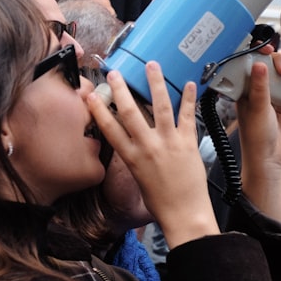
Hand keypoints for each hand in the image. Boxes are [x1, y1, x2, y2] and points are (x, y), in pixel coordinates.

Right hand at [87, 62, 218, 248]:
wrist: (185, 215)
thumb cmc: (161, 202)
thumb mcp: (139, 178)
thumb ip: (135, 156)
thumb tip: (132, 139)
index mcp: (132, 158)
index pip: (110, 129)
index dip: (99, 111)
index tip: (91, 96)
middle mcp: (148, 148)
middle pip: (131, 113)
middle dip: (121, 90)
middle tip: (115, 72)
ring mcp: (169, 144)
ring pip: (160, 107)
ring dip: (156, 84)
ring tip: (152, 65)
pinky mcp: (188, 144)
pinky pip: (188, 116)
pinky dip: (189, 99)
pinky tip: (189, 83)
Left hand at [235, 50, 280, 220]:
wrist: (270, 158)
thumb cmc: (256, 136)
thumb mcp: (257, 109)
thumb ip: (259, 86)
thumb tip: (259, 64)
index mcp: (244, 88)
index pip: (250, 62)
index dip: (258, 52)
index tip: (267, 48)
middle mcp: (259, 88)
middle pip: (271, 64)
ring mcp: (274, 94)